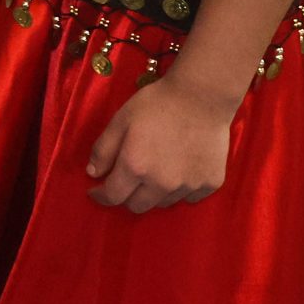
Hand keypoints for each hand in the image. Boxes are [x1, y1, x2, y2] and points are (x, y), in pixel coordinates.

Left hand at [87, 78, 235, 211]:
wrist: (202, 97)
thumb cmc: (156, 104)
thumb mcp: (120, 120)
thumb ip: (103, 150)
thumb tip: (93, 174)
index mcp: (136, 167)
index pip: (113, 196)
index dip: (101, 195)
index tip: (96, 191)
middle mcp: (162, 184)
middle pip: (138, 206)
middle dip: (126, 195)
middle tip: (127, 179)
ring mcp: (188, 186)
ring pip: (163, 203)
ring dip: (154, 193)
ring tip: (156, 170)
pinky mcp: (210, 184)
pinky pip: (189, 197)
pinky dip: (180, 190)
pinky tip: (179, 170)